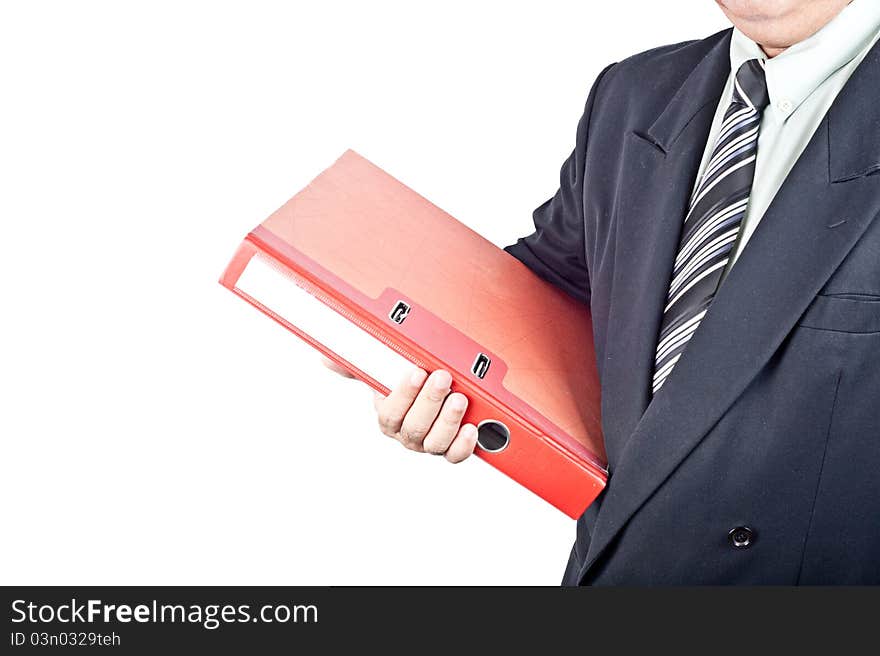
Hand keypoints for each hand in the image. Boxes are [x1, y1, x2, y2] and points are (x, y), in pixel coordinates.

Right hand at [321, 358, 476, 462]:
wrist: (436, 396)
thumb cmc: (410, 384)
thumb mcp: (384, 372)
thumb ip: (360, 364)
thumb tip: (327, 357)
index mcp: (388, 417)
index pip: (390, 413)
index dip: (403, 395)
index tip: (417, 372)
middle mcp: (407, 435)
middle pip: (414, 427)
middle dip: (429, 401)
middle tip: (442, 378)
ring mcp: (430, 444)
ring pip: (435, 443)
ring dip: (448, 420)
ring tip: (460, 399)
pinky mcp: (452, 449)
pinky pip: (455, 455)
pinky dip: (463, 445)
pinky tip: (472, 428)